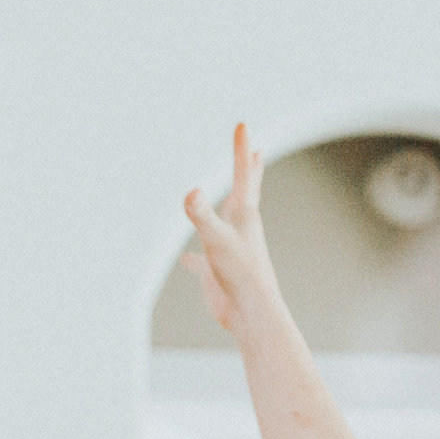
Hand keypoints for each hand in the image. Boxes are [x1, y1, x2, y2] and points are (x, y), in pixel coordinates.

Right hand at [182, 124, 285, 340]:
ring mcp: (228, 248)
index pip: (243, 173)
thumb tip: (190, 193)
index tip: (243, 125)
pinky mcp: (217, 271)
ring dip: (221, 209)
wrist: (250, 313)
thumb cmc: (240, 274)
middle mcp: (239, 228)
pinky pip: (201, 260)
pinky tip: (184, 258)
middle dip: (248, 170)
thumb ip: (201, 215)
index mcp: (243, 214)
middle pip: (245, 191)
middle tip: (254, 152)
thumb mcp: (216, 239)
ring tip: (225, 200)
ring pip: (224, 222)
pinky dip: (192, 257)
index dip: (240, 148)